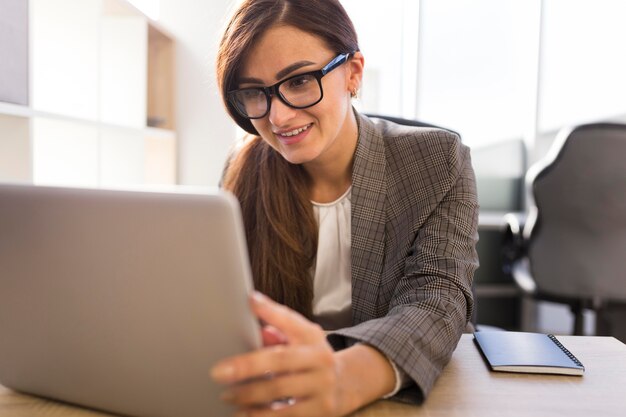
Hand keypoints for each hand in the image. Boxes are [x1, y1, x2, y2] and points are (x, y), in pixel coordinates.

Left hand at [210, 291, 347, 416]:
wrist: (345, 385)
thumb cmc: (310, 358)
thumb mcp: (301, 339)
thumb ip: (278, 329)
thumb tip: (254, 319)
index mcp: (312, 337)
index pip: (291, 320)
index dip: (271, 310)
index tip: (250, 301)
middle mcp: (321, 360)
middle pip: (281, 360)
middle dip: (247, 366)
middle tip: (218, 373)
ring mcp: (323, 388)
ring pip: (281, 391)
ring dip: (249, 395)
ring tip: (227, 397)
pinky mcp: (321, 413)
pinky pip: (286, 416)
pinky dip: (262, 415)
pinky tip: (244, 414)